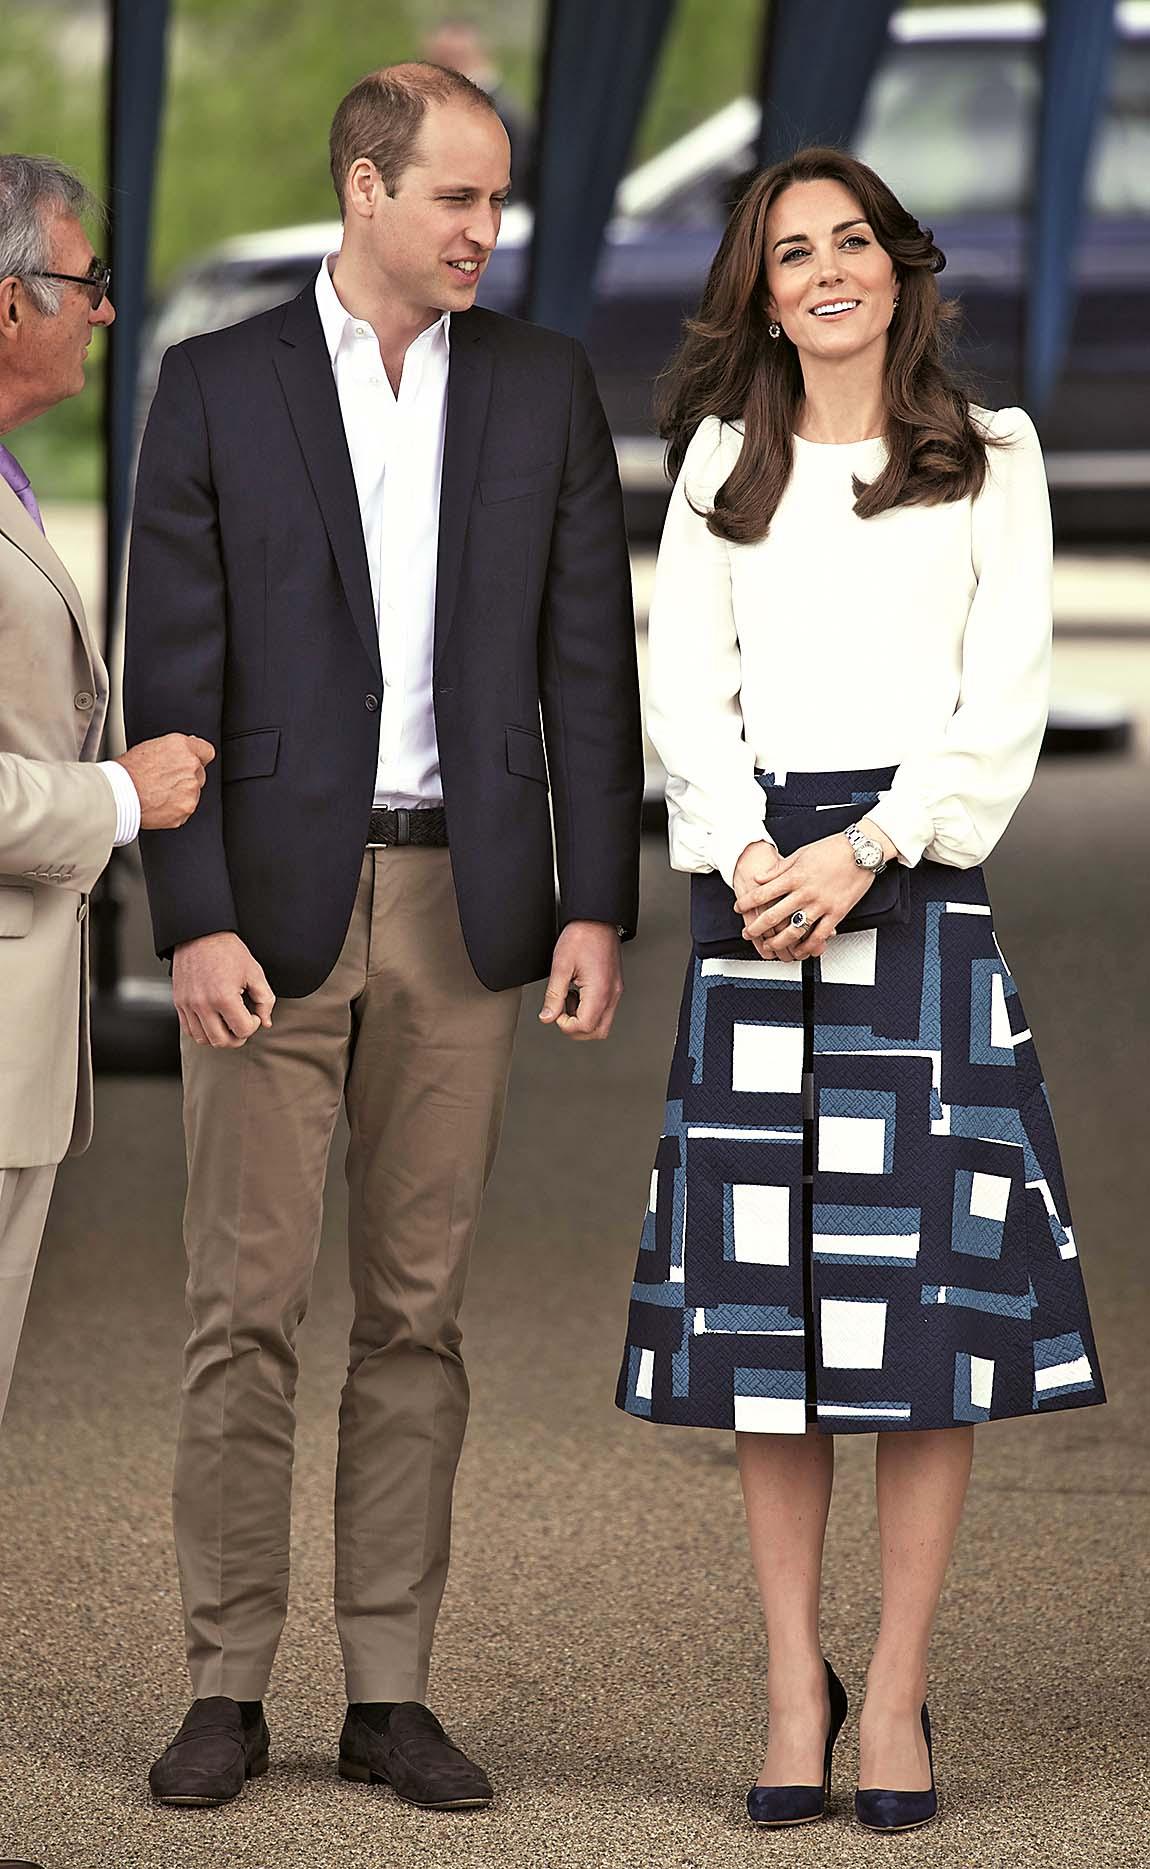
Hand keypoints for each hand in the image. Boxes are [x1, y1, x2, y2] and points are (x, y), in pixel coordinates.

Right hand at [115, 733, 214, 828]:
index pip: (206, 751)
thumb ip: (174, 751)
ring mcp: (191, 789)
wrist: (117, 794)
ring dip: (181, 795)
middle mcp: (191, 766)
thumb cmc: (126, 772)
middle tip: (164, 782)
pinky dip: (175, 810)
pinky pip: (185, 809)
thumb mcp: (150, 748)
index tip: (193, 763)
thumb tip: (183, 752)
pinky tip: (158, 804)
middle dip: (186, 779)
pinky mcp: (186, 808)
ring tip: (157, 794)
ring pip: (193, 793)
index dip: (198, 758)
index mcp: (182, 747)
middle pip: (199, 774)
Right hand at [173, 932, 274, 1048]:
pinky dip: (202, 1032)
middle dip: (238, 1037)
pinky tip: (213, 1021)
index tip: (254, 1014)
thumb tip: (266, 1022)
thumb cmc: (227, 951)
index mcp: (224, 997)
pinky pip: (189, 1030)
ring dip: (219, 1037)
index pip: (242, 1030)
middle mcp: (203, 1004)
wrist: (200, 934)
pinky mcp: (179, 1003)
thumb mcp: (254, 972)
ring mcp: (188, 1005)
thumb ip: (265, 1000)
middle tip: (243, 1024)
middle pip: (222, 1041)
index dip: (253, 1025)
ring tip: (228, 1024)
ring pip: (204, 1039)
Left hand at [538, 920, 622, 1040]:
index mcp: (599, 991)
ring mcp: (615, 991)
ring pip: (602, 1024)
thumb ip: (554, 996)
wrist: (597, 918)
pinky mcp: (614, 986)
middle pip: (597, 1032)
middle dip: (576, 1028)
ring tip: (569, 998)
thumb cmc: (581, 936)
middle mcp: (612, 994)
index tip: (555, 1010)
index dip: (565, 1024)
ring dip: (583, 1019)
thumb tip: (547, 1017)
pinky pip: (604, 1009)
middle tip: (561, 1010)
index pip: (584, 1027)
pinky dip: (589, 1009)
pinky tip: (578, 993)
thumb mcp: (560, 966)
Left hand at [735, 833, 873, 959]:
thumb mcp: (800, 854)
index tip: (739, 908)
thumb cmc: (833, 849)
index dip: (747, 903)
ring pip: (794, 930)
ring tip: (770, 947)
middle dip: (757, 928)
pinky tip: (800, 951)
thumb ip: (778, 869)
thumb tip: (759, 878)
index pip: (762, 893)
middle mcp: (805, 892)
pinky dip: (808, 947)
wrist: (861, 850)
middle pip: (774, 916)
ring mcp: (821, 905)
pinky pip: (819, 935)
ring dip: (779, 942)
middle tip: (748, 933)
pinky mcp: (837, 913)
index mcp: (794, 876)